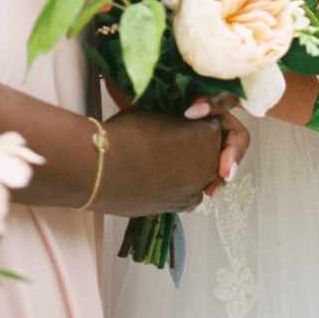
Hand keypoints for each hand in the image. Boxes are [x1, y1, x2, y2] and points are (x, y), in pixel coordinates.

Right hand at [101, 84, 249, 201]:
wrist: (102, 169)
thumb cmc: (128, 132)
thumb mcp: (160, 111)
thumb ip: (181, 116)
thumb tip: (184, 116)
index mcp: (208, 135)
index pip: (216, 123)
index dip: (201, 118)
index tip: (185, 115)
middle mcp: (209, 164)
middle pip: (214, 149)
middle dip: (200, 141)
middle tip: (178, 135)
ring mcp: (195, 188)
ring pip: (204, 172)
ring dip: (193, 163)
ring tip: (169, 155)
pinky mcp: (179, 206)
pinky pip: (192, 193)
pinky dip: (185, 185)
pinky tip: (167, 176)